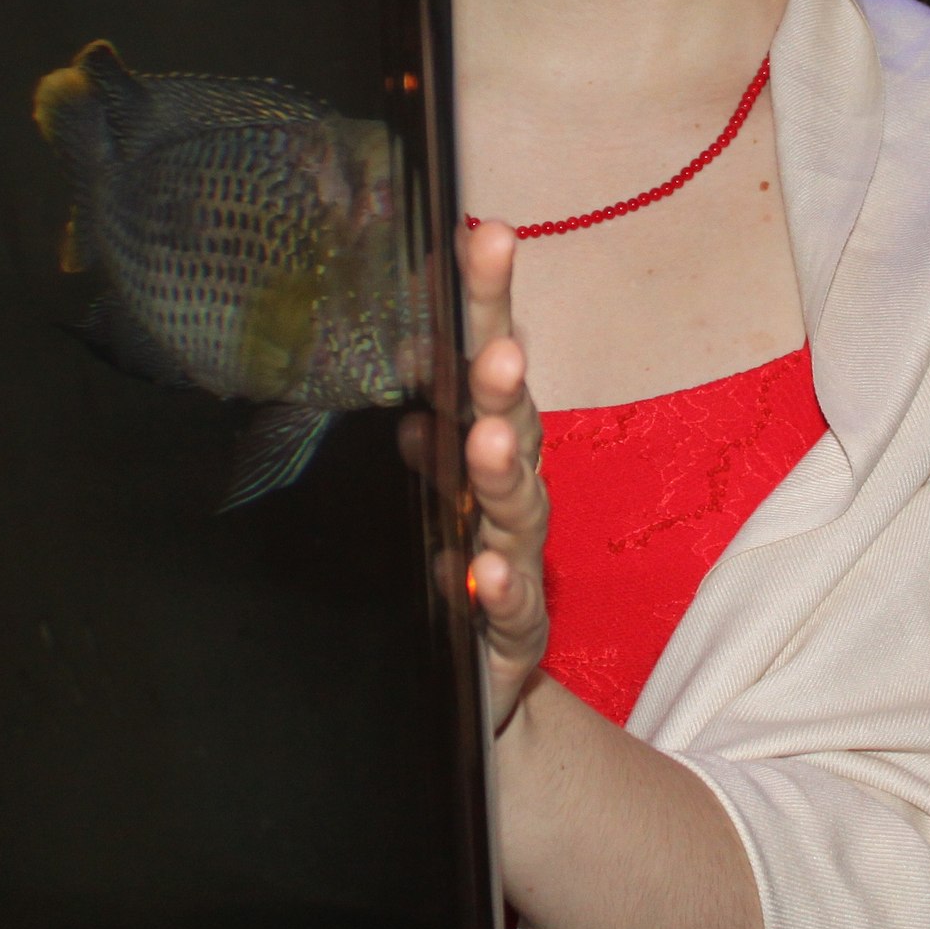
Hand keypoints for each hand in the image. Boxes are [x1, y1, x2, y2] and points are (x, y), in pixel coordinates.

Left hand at [398, 219, 548, 734]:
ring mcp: (517, 559)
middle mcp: (514, 491)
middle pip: (516, 421)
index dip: (490, 299)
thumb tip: (411, 397)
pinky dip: (498, 587)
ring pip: (518, 508)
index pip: (490, 357)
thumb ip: (434, 442)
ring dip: (503, 473)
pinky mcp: (515, 632)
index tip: (486, 235)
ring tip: (488, 443)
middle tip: (500, 348)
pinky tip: (480, 573)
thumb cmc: (465, 568)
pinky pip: (509, 607)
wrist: (487, 693)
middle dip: (507, 382)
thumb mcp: (442, 495)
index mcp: (492, 442)